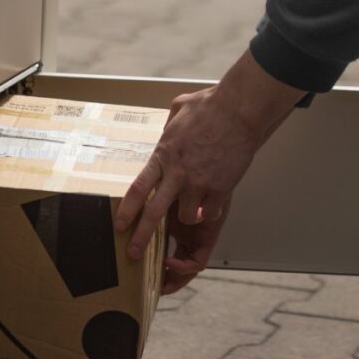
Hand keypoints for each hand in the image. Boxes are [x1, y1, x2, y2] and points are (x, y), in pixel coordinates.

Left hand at [116, 50, 305, 277]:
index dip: (127, 210)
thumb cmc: (209, 106)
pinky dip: (210, 211)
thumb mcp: (178, 110)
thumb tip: (167, 128)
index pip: (137, 189)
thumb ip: (168, 126)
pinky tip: (212, 204)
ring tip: (194, 208)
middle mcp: (177, 174)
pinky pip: (211, 212)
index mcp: (163, 156)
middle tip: (133, 253)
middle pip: (153, 213)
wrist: (239, 110)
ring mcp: (199, 183)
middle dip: (141, 237)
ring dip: (188, 218)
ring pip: (186, 217)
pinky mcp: (220, 188)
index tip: (119, 226)